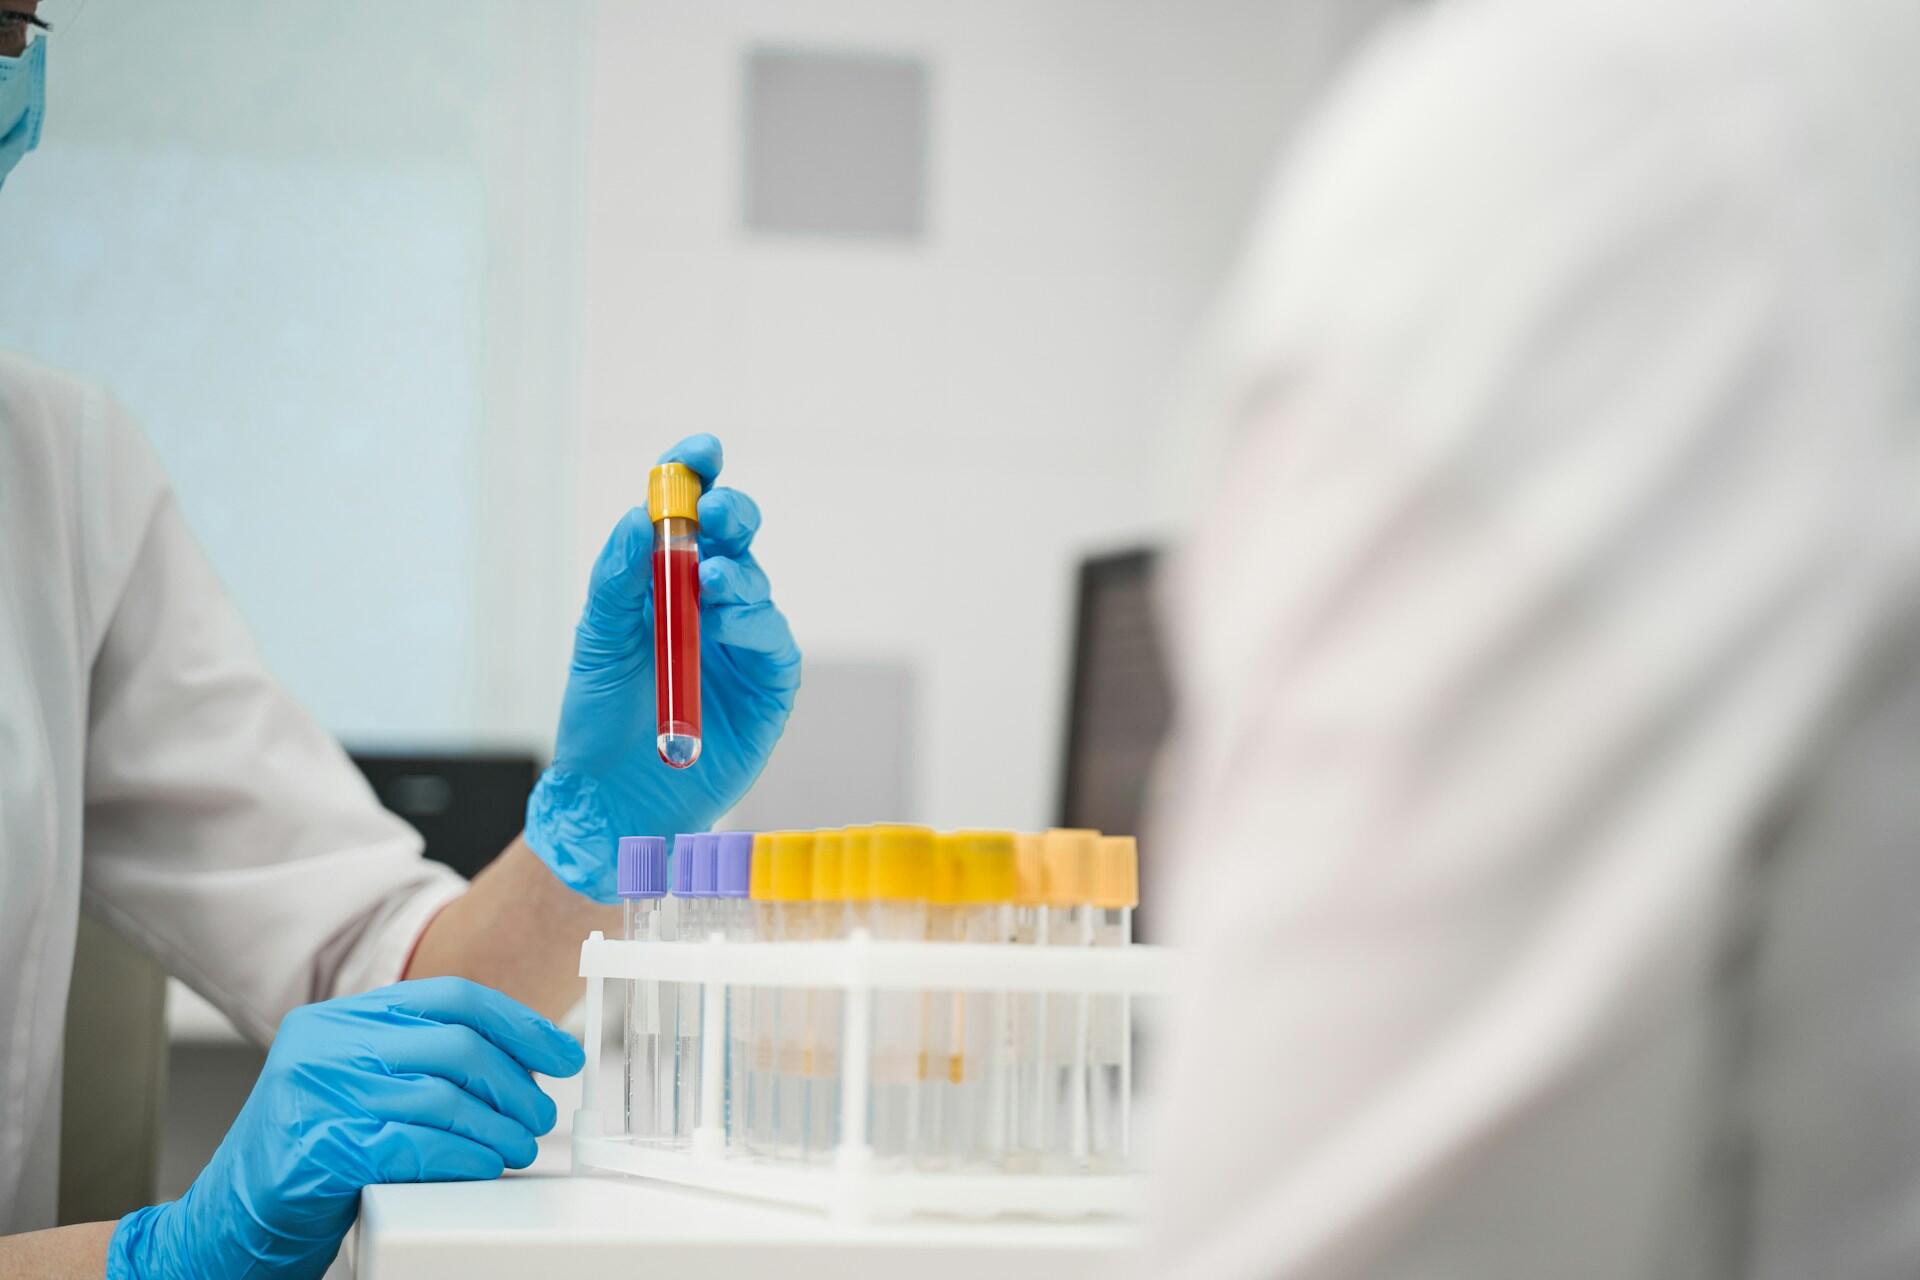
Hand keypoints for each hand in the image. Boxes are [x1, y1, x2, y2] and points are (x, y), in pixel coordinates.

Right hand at [106, 978, 583, 1279]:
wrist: (224, 1228)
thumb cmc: (305, 1162)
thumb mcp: (355, 1089)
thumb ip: (414, 1062)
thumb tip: (519, 1062)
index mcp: (338, 1020)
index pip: (450, 997)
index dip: (518, 1024)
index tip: (560, 1054)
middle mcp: (325, 1045)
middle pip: (456, 1043)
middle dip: (516, 1082)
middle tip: (540, 1114)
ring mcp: (318, 1094)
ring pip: (444, 1095)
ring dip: (499, 1126)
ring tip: (519, 1147)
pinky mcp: (319, 1149)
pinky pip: (416, 1144)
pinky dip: (464, 1157)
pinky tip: (483, 1166)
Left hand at [524, 433, 801, 900]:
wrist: (610, 798)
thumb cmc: (600, 715)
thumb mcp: (598, 637)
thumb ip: (618, 577)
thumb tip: (641, 519)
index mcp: (668, 581)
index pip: (690, 516)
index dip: (697, 479)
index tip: (701, 452)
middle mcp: (712, 603)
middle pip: (737, 539)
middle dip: (731, 515)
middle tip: (714, 511)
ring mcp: (744, 643)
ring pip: (757, 585)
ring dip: (736, 573)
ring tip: (708, 580)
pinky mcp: (768, 685)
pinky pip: (773, 641)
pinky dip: (754, 624)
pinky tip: (727, 621)